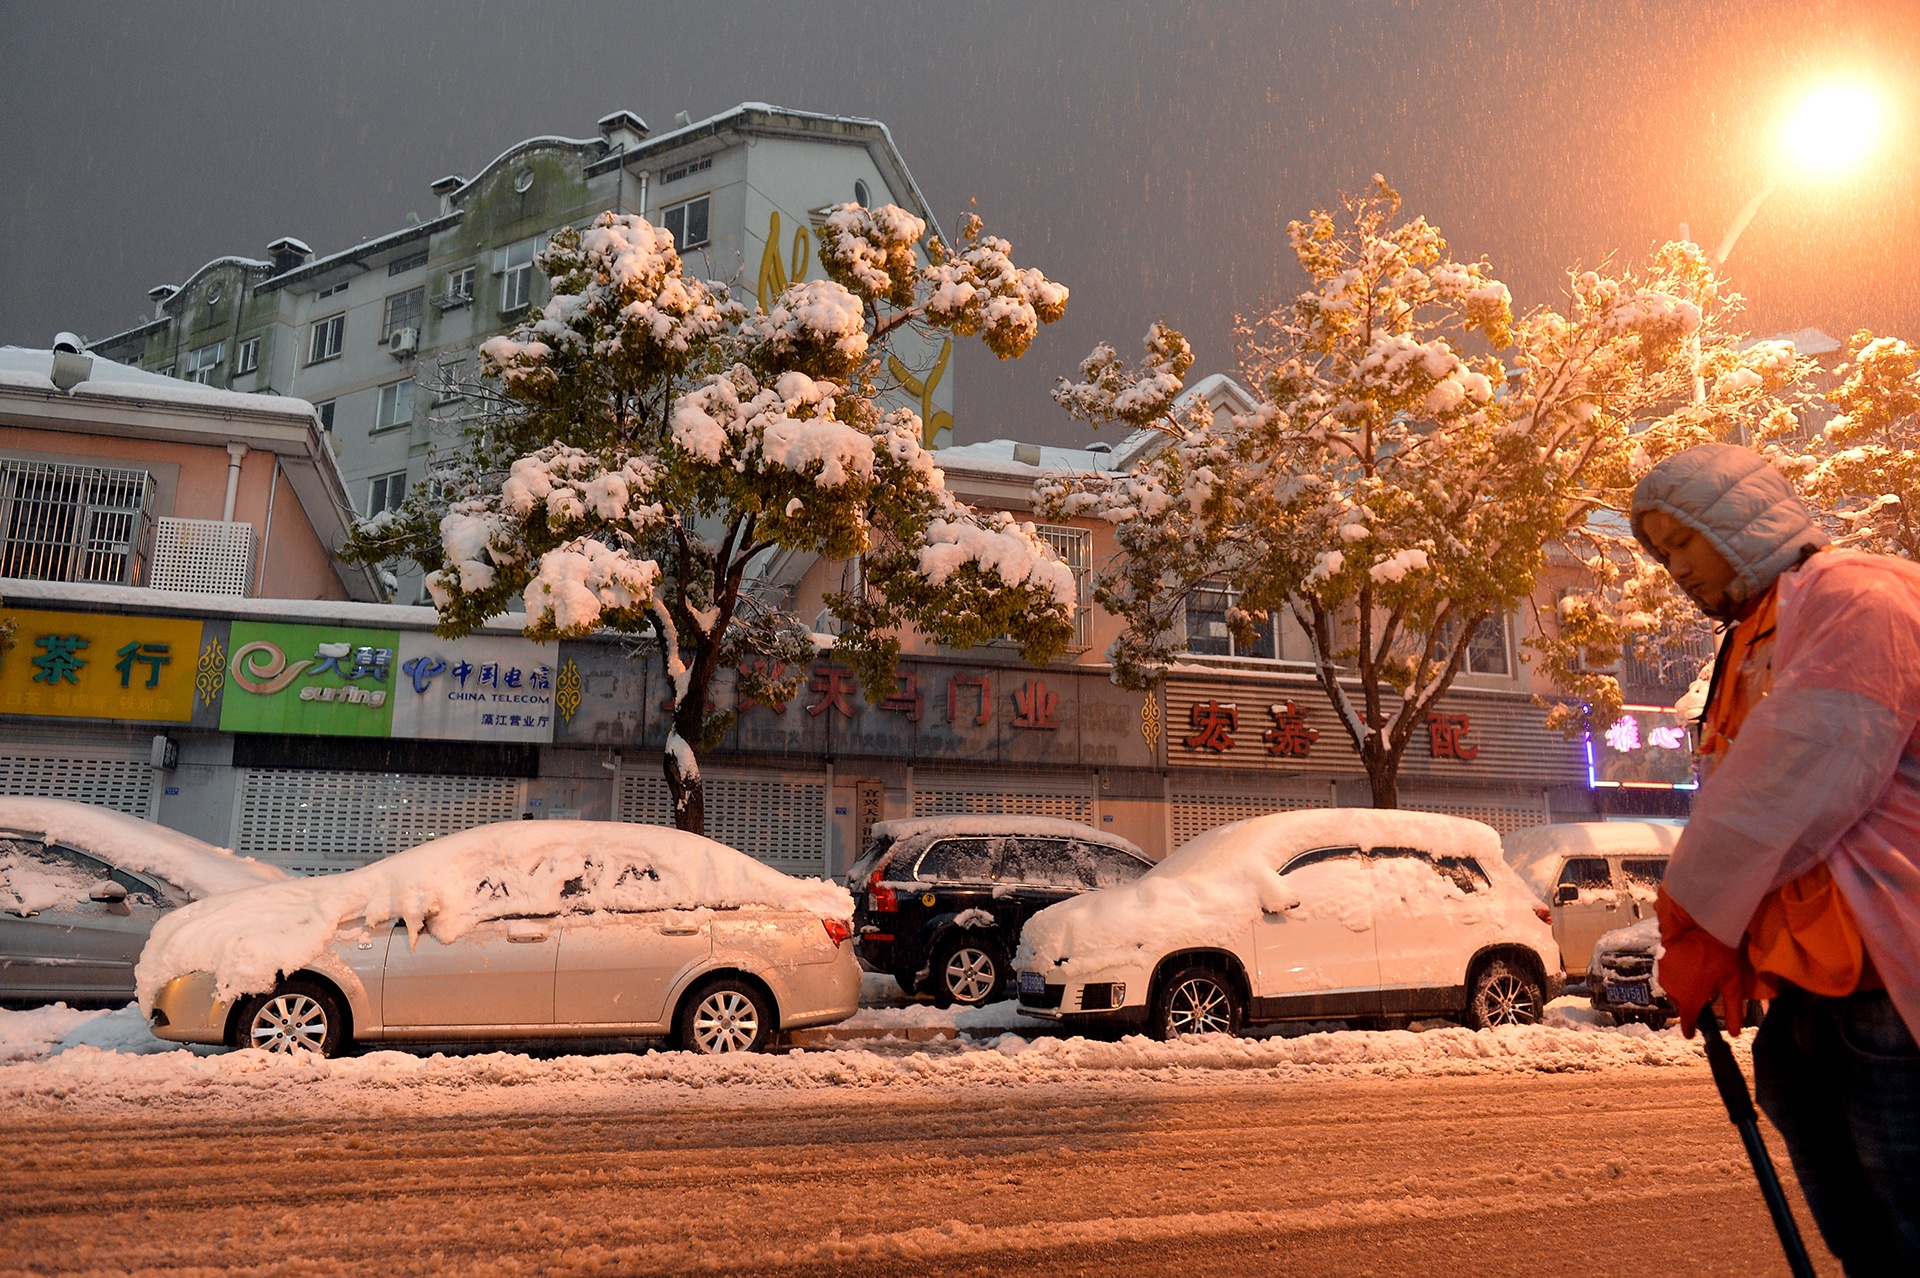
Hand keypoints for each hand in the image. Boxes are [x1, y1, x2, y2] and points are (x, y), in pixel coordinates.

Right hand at [1655, 886, 1749, 1037]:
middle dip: (1691, 1000)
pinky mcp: (1660, 962)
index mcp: (1690, 999)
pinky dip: (1678, 975)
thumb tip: (1734, 1033)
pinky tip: (1690, 964)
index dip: (1689, 1029)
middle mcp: (1673, 991)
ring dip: (1684, 987)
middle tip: (1706, 989)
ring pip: (1674, 989)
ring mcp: (1665, 975)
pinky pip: (1669, 975)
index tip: (1690, 1033)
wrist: (1702, 926)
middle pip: (1681, 1003)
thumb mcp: (1733, 984)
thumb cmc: (1721, 956)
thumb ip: (1733, 1011)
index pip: (1687, 1021)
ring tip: (1698, 974)